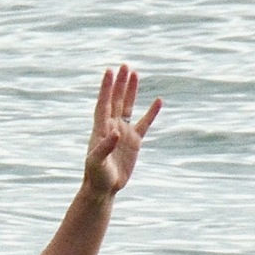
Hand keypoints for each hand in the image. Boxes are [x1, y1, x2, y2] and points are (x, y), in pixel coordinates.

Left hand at [84, 65, 160, 195]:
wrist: (104, 189)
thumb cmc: (96, 177)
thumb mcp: (97, 163)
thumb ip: (104, 147)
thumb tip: (115, 133)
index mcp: (100, 130)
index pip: (104, 104)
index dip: (106, 88)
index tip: (109, 72)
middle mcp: (111, 127)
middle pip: (117, 100)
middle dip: (120, 84)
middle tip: (124, 66)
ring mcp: (123, 133)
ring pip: (129, 107)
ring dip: (131, 91)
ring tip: (135, 74)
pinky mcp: (134, 142)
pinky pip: (144, 123)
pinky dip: (151, 113)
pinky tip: (158, 101)